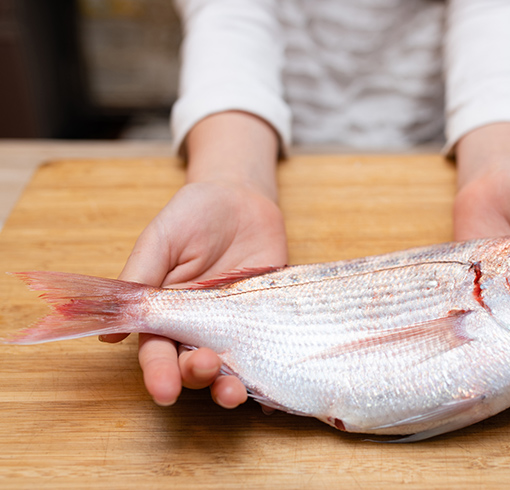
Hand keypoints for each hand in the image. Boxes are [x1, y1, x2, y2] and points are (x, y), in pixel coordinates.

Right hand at [102, 180, 287, 407]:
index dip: (158, 373)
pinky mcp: (266, 322)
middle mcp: (198, 330)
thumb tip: (108, 334)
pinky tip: (273, 392)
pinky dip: (270, 378)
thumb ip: (141, 278)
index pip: (157, 353)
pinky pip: (268, 354)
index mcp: (165, 316)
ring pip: (229, 370)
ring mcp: (235, 329)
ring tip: (233, 391)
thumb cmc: (193, 216)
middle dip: (197, 376)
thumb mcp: (162, 238)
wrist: (241, 198)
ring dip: (229, 387)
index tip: (163, 390)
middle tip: (204, 366)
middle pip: (193, 367)